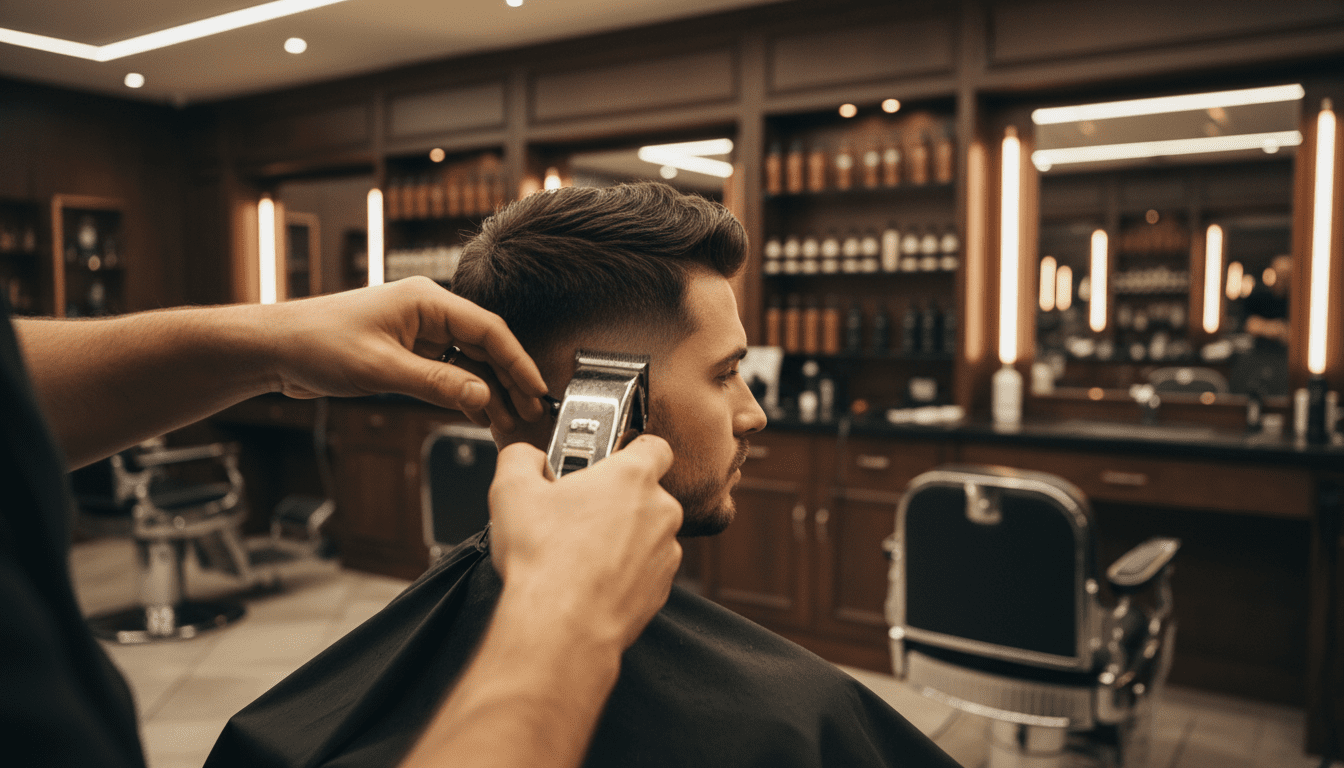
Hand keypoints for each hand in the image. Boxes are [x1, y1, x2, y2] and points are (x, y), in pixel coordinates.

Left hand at [264, 277, 547, 428]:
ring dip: (488, 391)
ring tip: (510, 422)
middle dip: (509, 381)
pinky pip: (448, 371)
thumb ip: (437, 383)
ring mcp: (418, 332)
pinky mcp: (407, 352)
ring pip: (468, 362)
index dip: (517, 362)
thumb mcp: (381, 368)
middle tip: (531, 413)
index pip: (489, 330)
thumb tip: (483, 398)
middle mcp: (428, 312)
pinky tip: (478, 414)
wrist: (275, 348)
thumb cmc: (317, 344)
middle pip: (485, 347)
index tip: (536, 389)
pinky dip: (464, 393)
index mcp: (427, 300)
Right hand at [488, 437, 682, 649]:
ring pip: (646, 532)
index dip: (631, 448)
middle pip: (645, 492)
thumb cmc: (544, 559)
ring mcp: (666, 551)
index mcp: (633, 476)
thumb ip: (521, 456)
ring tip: (579, 549)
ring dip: (622, 536)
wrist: (562, 626)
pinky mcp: (662, 587)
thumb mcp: (511, 489)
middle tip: (577, 511)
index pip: (653, 445)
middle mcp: (660, 510)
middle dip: (615, 498)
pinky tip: (591, 578)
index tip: (608, 459)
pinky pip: (646, 568)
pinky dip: (625, 570)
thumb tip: (527, 456)